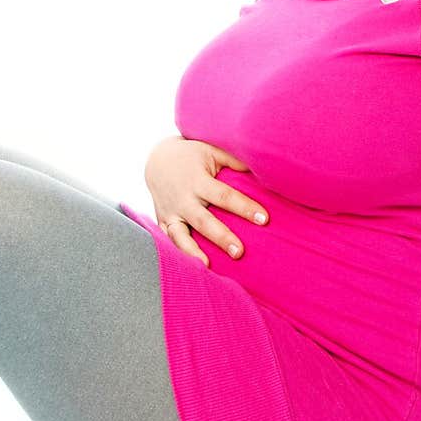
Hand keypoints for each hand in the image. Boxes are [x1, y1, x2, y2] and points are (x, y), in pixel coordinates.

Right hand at [143, 135, 268, 267]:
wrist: (157, 161)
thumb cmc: (192, 156)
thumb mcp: (211, 151)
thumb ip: (234, 160)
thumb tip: (263, 168)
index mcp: (198, 180)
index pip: (224, 195)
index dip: (244, 207)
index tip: (263, 219)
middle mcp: (183, 199)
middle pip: (203, 221)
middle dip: (221, 237)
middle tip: (239, 252)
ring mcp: (170, 213)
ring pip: (180, 236)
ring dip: (193, 251)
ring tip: (207, 266)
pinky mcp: (163, 223)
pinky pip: (169, 241)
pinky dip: (177, 255)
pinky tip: (190, 269)